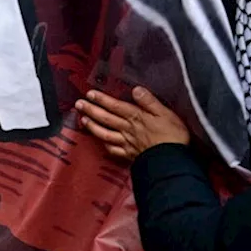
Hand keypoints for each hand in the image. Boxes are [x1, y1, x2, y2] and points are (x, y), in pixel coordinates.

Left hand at [75, 87, 189, 160]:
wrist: (172, 160)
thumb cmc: (172, 136)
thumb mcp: (165, 113)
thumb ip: (149, 101)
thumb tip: (136, 89)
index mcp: (136, 117)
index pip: (115, 106)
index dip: (101, 99)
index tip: (90, 94)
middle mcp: (127, 129)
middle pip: (106, 118)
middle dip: (91, 110)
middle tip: (78, 104)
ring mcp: (126, 143)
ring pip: (105, 133)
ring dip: (92, 126)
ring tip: (83, 120)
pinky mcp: (129, 155)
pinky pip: (113, 149)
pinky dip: (104, 144)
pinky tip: (100, 141)